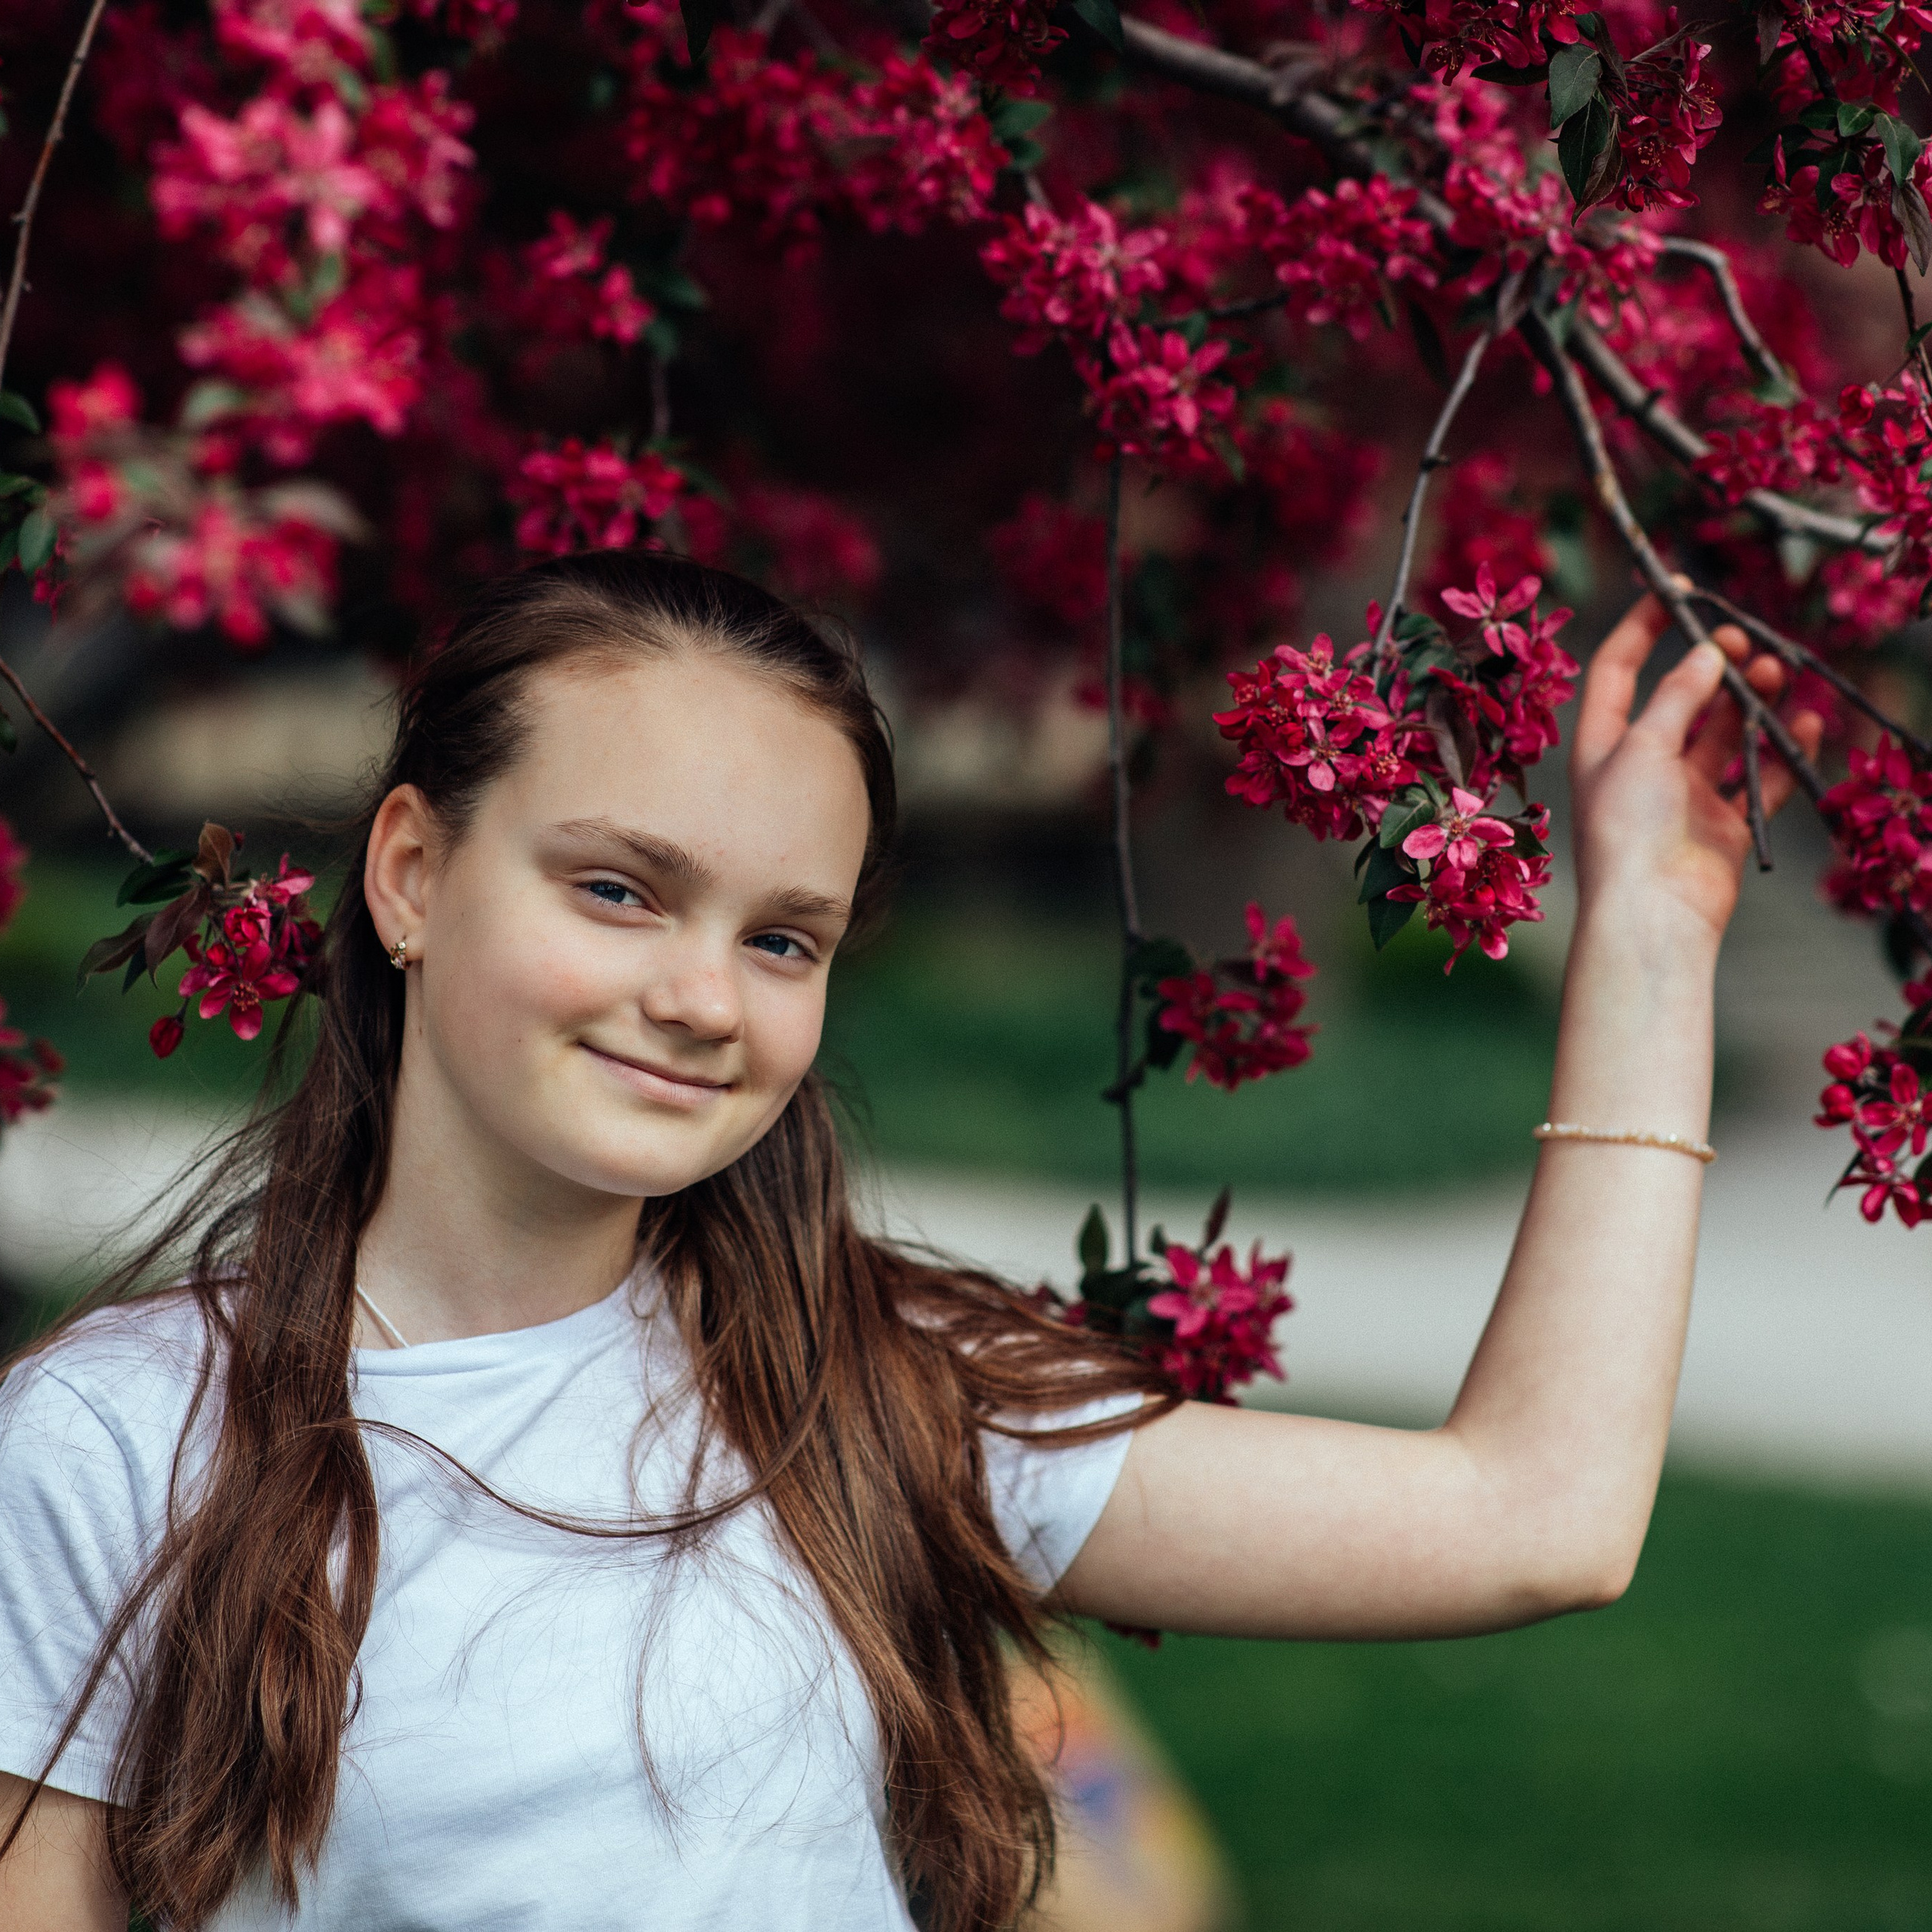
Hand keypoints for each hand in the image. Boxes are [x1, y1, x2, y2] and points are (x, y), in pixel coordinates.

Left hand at [1569, 594, 1824, 947]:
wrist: (1653, 915)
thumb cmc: (1629, 828)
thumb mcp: (1642, 746)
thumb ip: (1678, 696)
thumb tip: (1707, 653)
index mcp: (1602, 745)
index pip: (1616, 670)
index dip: (1643, 627)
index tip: (1678, 588)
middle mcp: (1642, 767)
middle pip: (1681, 700)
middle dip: (1714, 665)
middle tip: (1744, 642)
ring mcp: (1685, 797)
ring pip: (1726, 734)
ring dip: (1753, 700)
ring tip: (1777, 672)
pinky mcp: (1724, 825)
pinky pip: (1761, 779)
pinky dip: (1785, 749)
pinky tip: (1809, 722)